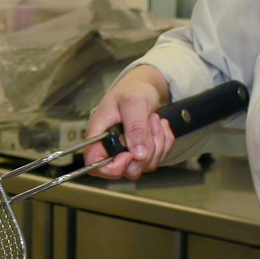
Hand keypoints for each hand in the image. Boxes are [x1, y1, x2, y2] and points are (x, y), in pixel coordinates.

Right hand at [84, 65, 174, 179]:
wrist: (146, 88)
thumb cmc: (132, 90)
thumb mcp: (132, 103)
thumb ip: (135, 128)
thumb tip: (138, 154)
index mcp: (99, 136)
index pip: (95, 167)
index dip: (113, 168)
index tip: (129, 155)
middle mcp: (112, 149)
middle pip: (128, 170)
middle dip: (146, 150)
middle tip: (147, 125)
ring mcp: (129, 153)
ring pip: (146, 165)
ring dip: (157, 142)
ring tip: (153, 120)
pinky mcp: (143, 154)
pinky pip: (158, 158)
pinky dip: (164, 141)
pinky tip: (158, 126)